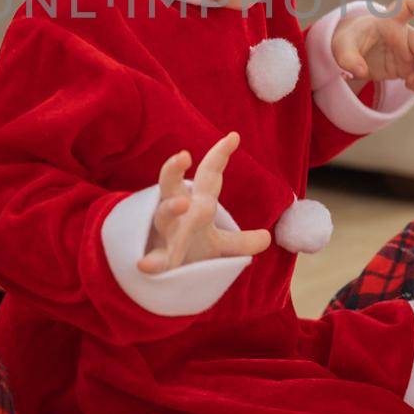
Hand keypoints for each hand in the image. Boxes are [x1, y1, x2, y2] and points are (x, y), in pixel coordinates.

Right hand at [137, 130, 271, 275]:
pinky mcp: (158, 259)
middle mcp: (177, 213)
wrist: (162, 277)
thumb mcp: (217, 246)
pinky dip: (151, 262)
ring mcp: (165, 234)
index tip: (234, 136)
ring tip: (182, 204)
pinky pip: (154, 259)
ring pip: (163, 216)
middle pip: (171, 185)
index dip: (219, 156)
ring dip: (171, 208)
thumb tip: (267, 238)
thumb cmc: (189, 250)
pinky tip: (145, 264)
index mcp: (196, 204)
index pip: (208, 176)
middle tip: (184, 155)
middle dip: (174, 169)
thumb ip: (241, 241)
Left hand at [332, 0, 413, 94]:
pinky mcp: (410, 66)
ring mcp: (410, 51)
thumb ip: (348, 57)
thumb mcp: (341, 46)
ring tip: (411, 85)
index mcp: (388, 22)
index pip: (406, 6)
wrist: (354, 51)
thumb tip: (361, 71)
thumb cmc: (351, 40)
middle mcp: (404, 35)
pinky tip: (410, 86)